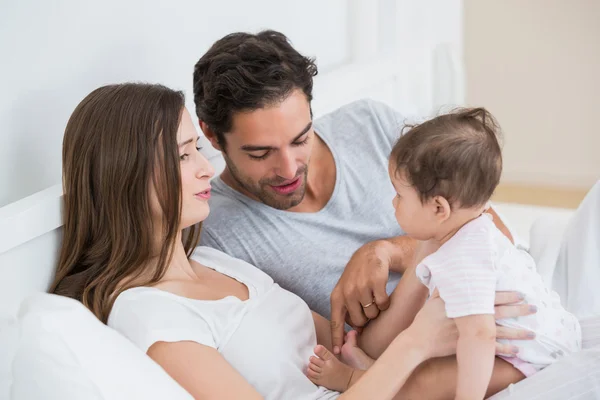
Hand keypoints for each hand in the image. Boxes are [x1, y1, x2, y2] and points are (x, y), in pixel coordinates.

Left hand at [330, 241, 391, 353]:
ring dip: (376, 309)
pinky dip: (385, 302)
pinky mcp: (376, 283)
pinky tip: (381, 291)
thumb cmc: (359, 275)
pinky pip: (383, 305)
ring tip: (374, 295)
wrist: (372, 254)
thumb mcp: (346, 289)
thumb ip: (346, 308)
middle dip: (365, 318)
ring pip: (372, 314)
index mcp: (337, 296)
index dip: (337, 338)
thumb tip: (353, 330)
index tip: (338, 352)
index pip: (336, 322)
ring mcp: (361, 288)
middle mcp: (347, 293)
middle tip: (367, 304)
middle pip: (359, 322)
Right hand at [407, 291, 537, 358]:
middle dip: (518, 310)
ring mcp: (472, 332)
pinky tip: (517, 351)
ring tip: (533, 333)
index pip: (490, 297)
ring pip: (500, 331)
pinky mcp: (470, 346)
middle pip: (500, 312)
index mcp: (465, 304)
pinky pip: (491, 349)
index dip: (506, 295)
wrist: (420, 339)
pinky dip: (505, 350)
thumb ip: (442, 289)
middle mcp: (472, 317)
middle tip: (534, 308)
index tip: (521, 293)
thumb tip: (446, 278)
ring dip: (518, 333)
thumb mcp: (433, 300)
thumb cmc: (425, 319)